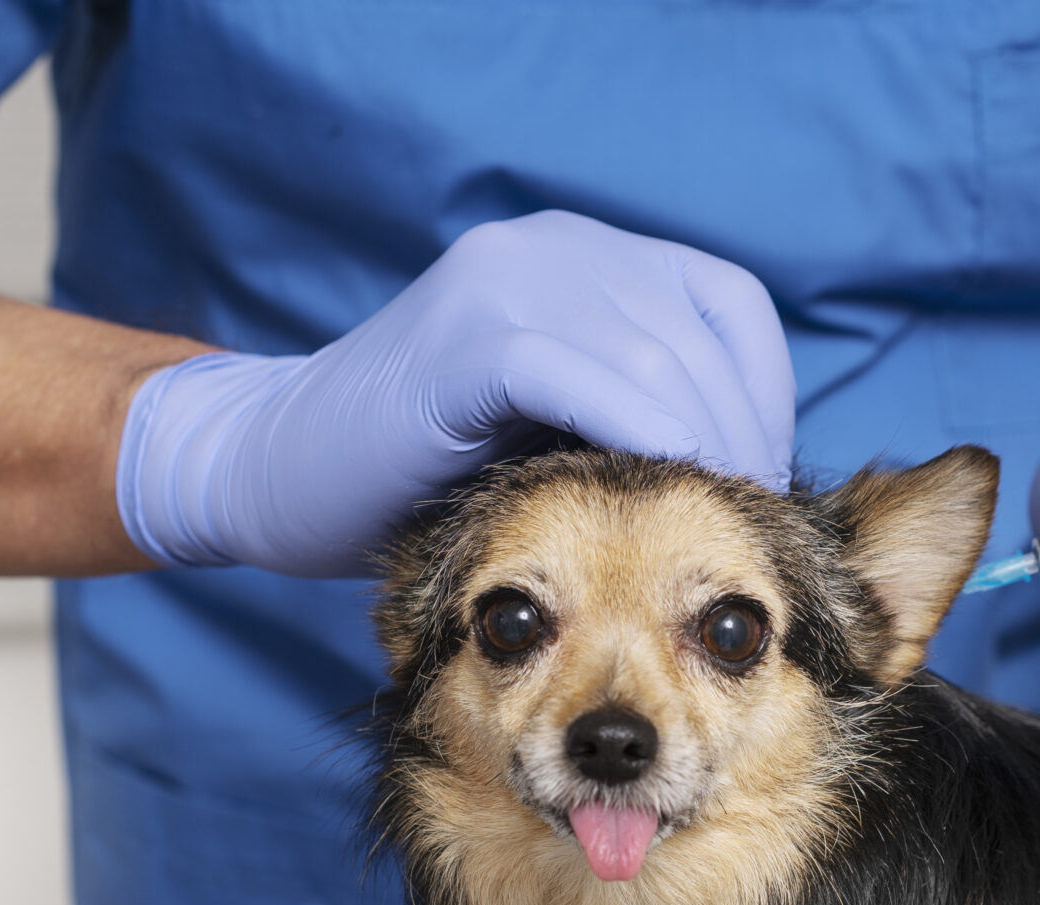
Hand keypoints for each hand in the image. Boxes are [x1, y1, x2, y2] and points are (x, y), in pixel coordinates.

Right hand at [118, 210, 794, 576]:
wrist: (276, 467)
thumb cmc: (417, 469)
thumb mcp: (551, 424)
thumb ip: (629, 411)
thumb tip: (749, 468)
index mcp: (583, 257)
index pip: (726, 306)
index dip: (763, 396)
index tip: (762, 481)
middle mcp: (550, 247)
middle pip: (697, 337)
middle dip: (739, 436)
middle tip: (747, 521)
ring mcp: (503, 282)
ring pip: (653, 354)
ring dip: (700, 444)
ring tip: (707, 519)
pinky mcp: (465, 337)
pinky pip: (579, 377)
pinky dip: (635, 431)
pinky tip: (655, 485)